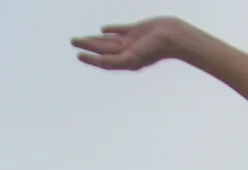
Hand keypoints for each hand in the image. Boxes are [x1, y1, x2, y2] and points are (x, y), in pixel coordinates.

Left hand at [72, 17, 191, 70]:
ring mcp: (132, 41)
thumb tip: (99, 61)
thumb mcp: (134, 56)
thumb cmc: (156, 49)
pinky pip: (120, 30)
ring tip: (82, 37)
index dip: (90, 58)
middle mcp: (127, 52)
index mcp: (126, 61)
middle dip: (88, 46)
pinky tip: (103, 29)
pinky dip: (111, 29)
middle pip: (103, 49)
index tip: (78, 55)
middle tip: (73, 41)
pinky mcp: (137, 30)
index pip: (104, 60)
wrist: (175, 37)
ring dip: (95, 39)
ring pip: (109, 40)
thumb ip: (116, 60)